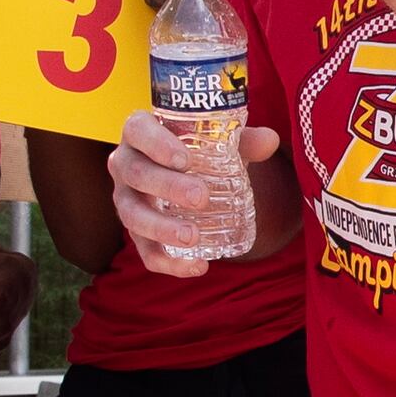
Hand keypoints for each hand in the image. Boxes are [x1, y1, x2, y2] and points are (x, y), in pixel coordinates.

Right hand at [108, 110, 281, 274]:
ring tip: (192, 237)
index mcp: (140, 133)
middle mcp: (125, 164)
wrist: (188, 174)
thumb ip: (244, 140)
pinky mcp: (136, 232)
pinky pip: (145, 250)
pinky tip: (196, 266)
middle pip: (136, 173)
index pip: (138, 130)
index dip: (156, 143)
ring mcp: (126, 199)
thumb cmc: (200, 149)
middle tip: (200, 197)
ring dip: (160, 228)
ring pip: (132, 215)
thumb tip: (269, 141)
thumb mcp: (220, 142)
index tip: (185, 159)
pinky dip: (168, 262)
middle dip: (166, 187)